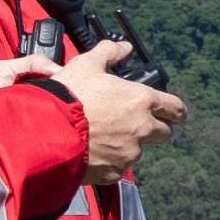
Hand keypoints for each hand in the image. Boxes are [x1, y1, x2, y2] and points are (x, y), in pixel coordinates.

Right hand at [52, 40, 185, 186]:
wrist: (44, 130)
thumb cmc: (65, 96)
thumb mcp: (86, 64)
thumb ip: (109, 52)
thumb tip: (123, 47)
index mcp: (141, 100)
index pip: (176, 108)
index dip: (175, 110)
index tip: (174, 113)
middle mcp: (141, 128)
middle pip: (164, 133)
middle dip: (155, 128)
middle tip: (135, 123)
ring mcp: (129, 152)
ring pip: (138, 150)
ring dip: (128, 144)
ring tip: (103, 135)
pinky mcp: (114, 171)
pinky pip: (118, 166)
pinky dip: (110, 159)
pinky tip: (93, 149)